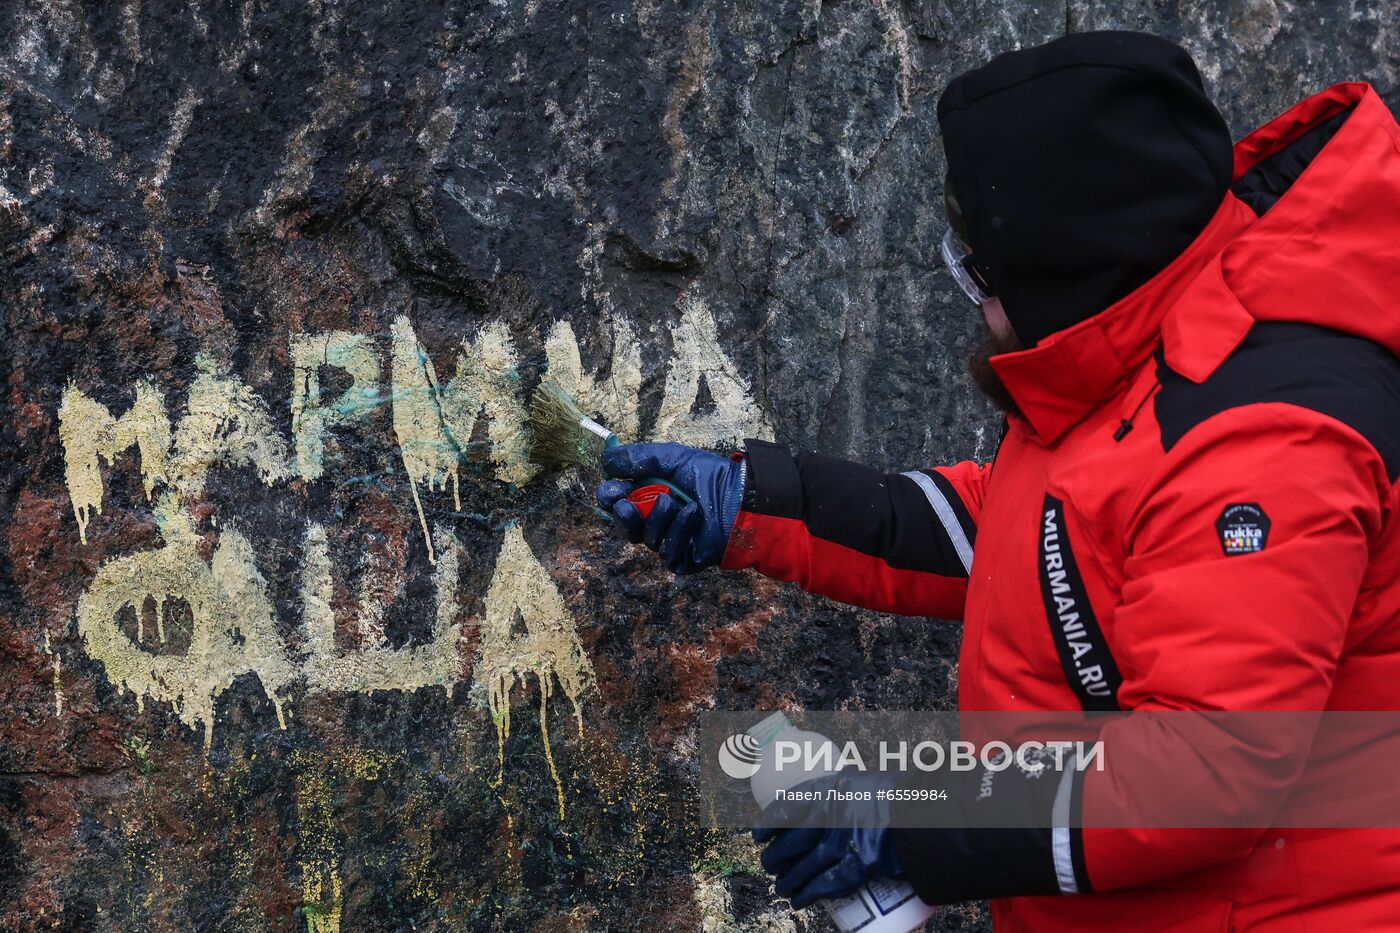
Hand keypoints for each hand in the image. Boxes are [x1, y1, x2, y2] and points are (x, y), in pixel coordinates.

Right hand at [595, 442, 744, 574]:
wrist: (740, 497)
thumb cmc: (709, 476)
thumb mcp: (670, 458)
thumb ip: (636, 459)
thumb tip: (604, 461)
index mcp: (649, 495)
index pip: (617, 502)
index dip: (609, 498)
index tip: (611, 492)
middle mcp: (656, 520)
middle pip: (624, 526)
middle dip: (623, 516)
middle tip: (626, 506)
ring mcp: (669, 541)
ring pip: (645, 538)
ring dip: (658, 518)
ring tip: (676, 501)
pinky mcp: (683, 559)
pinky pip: (668, 551)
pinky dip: (679, 529)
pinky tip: (693, 513)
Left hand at [752, 770, 904, 908]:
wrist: (926, 812)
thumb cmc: (899, 794)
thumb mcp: (864, 781)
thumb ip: (847, 787)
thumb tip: (841, 782)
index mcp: (829, 789)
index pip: (786, 807)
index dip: (767, 824)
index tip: (758, 835)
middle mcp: (829, 815)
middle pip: (790, 841)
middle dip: (775, 857)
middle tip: (769, 866)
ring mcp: (842, 842)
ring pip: (803, 866)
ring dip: (788, 880)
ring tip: (781, 888)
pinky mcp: (858, 865)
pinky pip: (825, 884)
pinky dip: (808, 894)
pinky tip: (798, 901)